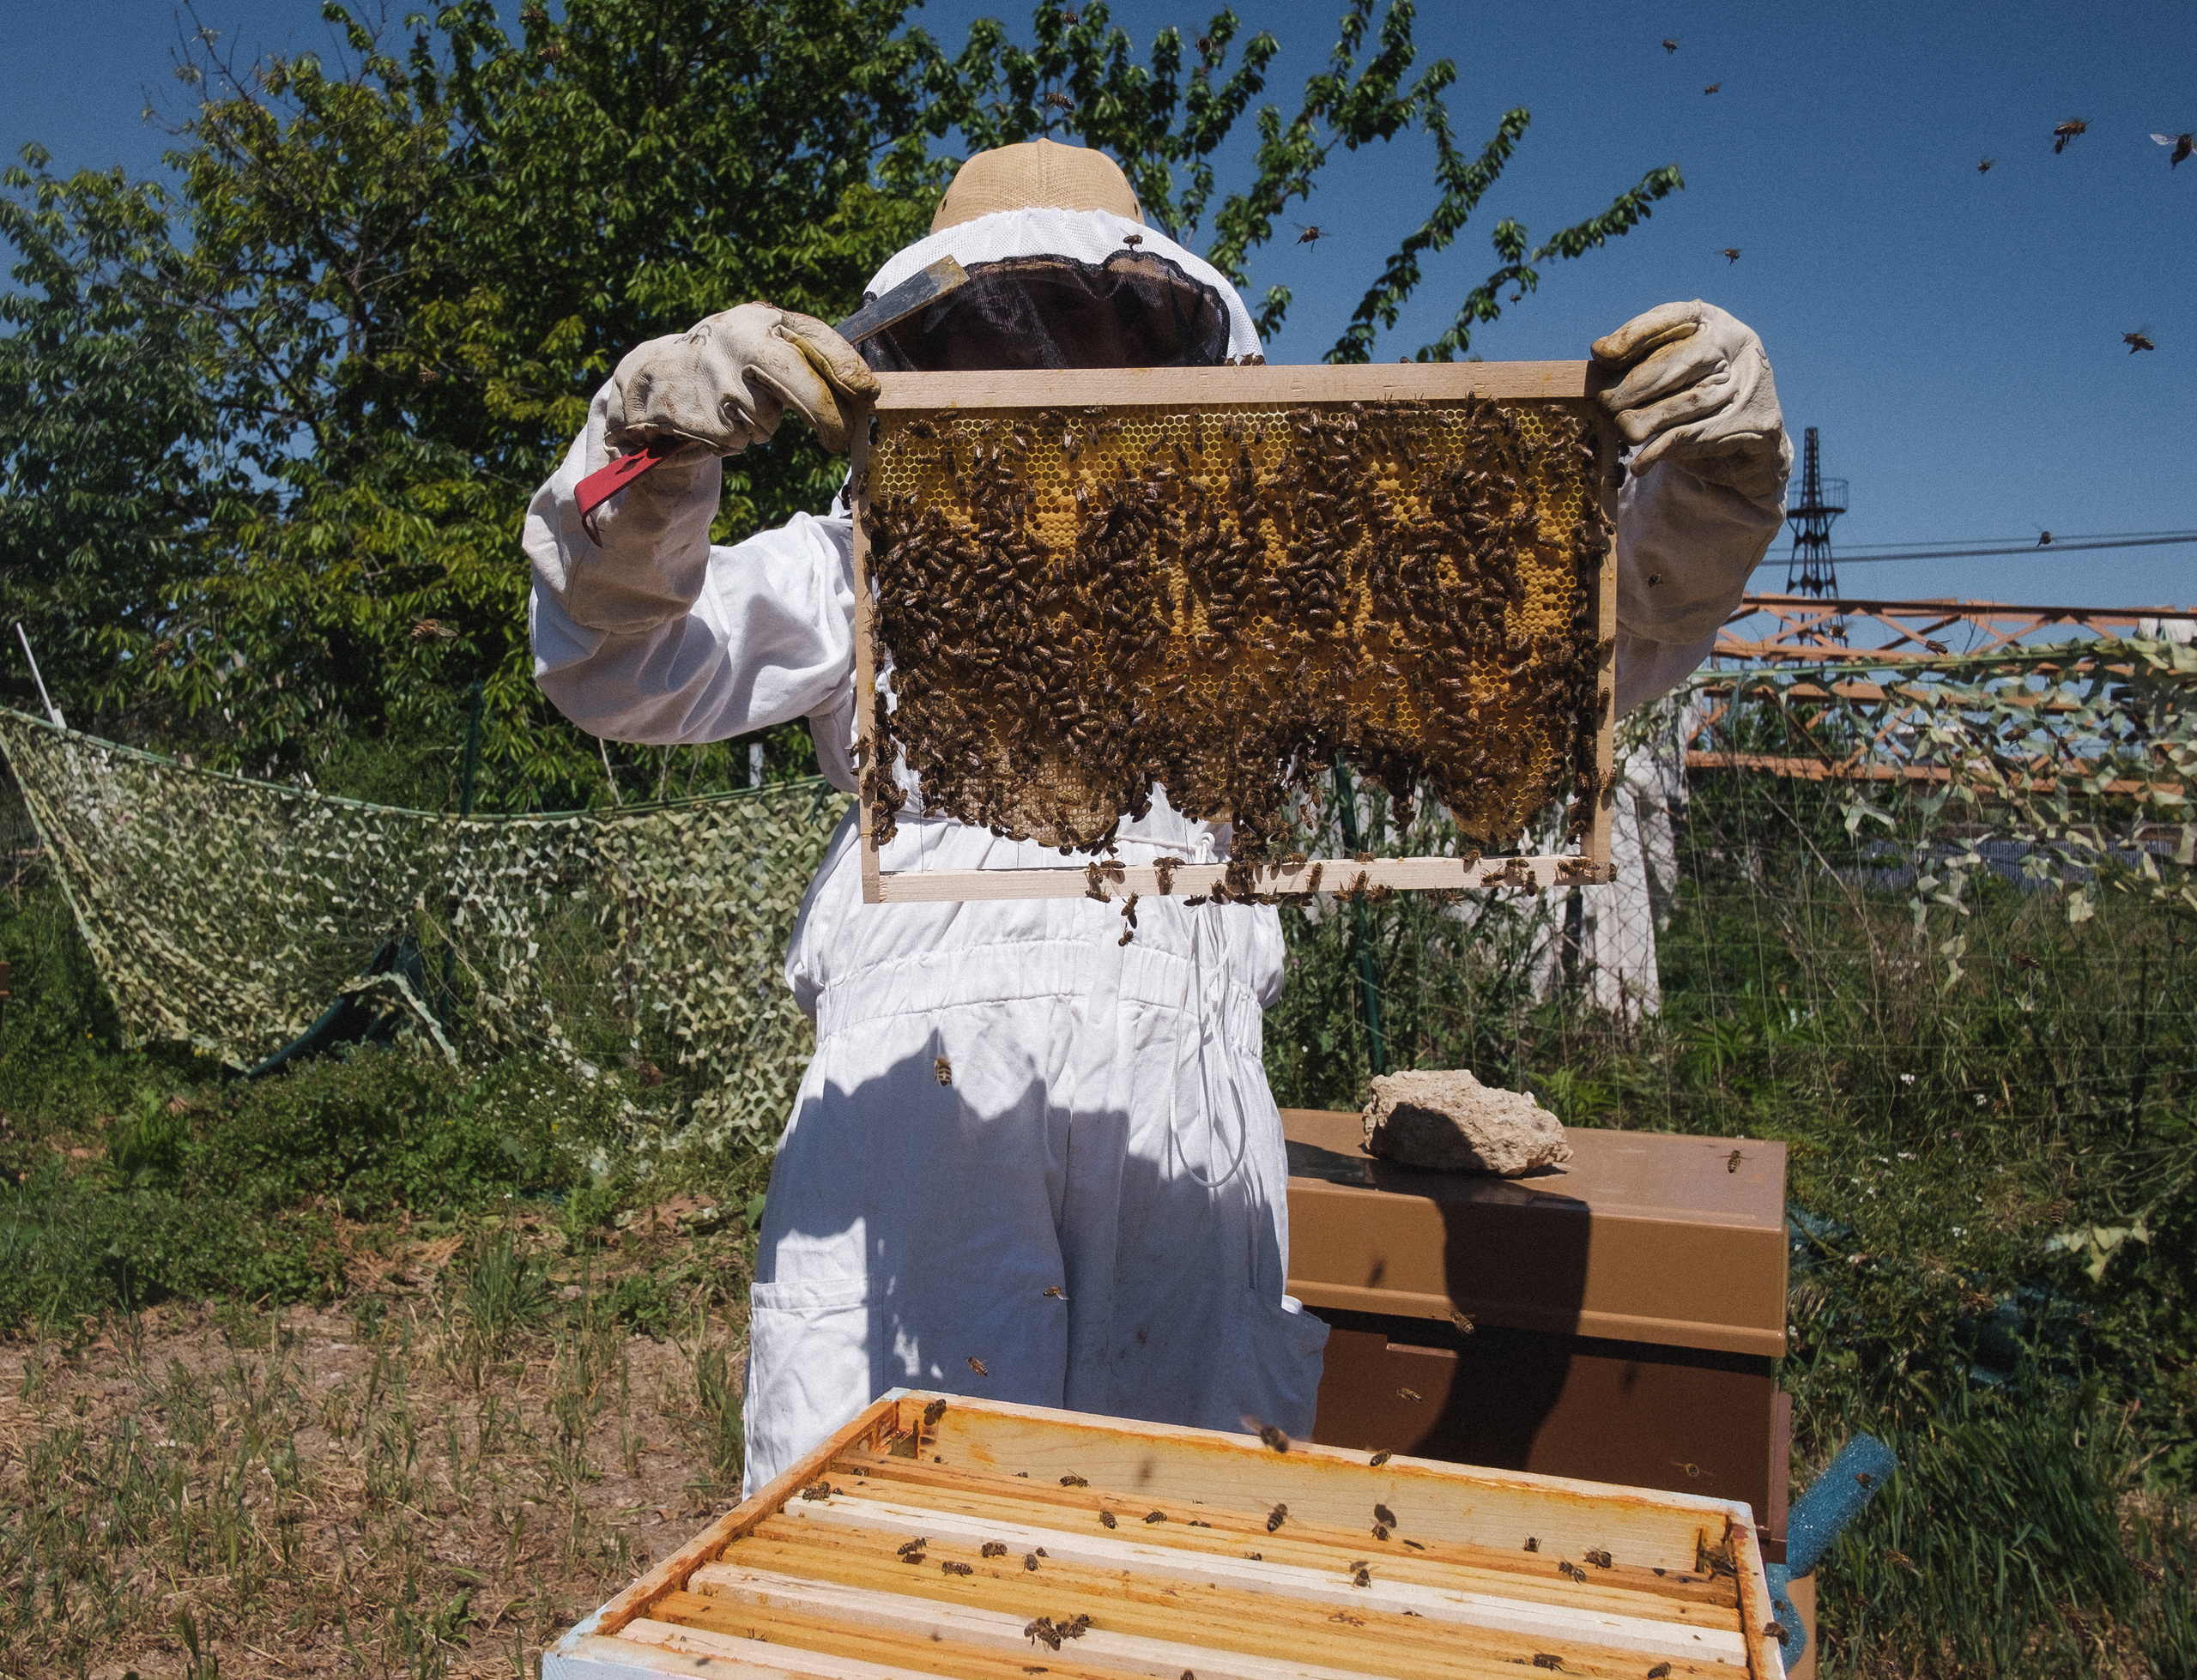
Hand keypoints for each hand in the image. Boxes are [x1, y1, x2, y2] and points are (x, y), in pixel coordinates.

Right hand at [605, 303, 878, 455]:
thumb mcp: (762, 346)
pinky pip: (737, 439)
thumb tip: (862, 393)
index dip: (846, 367)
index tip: (867, 393)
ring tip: (734, 408)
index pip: (815, 338)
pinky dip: (731, 439)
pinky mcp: (697, 409)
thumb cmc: (727, 364)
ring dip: (760, 427)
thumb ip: (805, 359)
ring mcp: (716, 374)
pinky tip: (712, 418)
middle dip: (827, 415)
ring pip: (766, 421)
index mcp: (762, 319)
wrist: (655, 375)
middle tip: (839, 440)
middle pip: (798, 381)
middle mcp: (739, 338)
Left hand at [1591, 301, 1788, 501]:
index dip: (1636, 335)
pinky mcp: (1755, 424)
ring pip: (1691, 399)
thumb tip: (1601, 357)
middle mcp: (1736, 345)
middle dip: (1636, 384)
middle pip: (1682, 360)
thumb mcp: (1671, 371)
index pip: (1673, 317)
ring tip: (1623, 430)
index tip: (1602, 354)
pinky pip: (1701, 435)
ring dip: (1650, 419)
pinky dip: (1663, 450)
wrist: (1748, 447)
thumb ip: (1643, 361)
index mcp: (1713, 322)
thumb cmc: (1694, 400)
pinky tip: (1640, 463)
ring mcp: (1750, 383)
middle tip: (1605, 404)